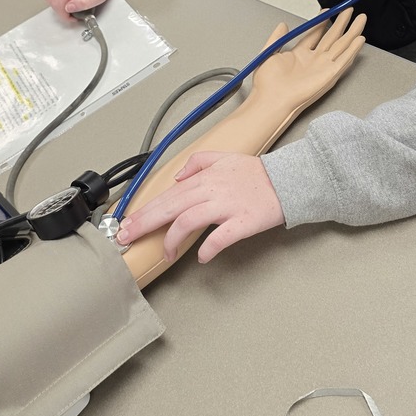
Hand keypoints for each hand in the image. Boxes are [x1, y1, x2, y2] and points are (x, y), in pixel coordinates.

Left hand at [116, 152, 284, 262]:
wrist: (289, 180)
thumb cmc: (257, 174)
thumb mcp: (225, 158)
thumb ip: (198, 162)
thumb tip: (178, 176)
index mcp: (205, 178)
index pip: (167, 195)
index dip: (144, 209)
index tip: (126, 222)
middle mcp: (211, 190)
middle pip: (170, 206)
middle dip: (145, 222)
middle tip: (127, 237)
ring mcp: (227, 207)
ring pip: (189, 221)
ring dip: (172, 239)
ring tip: (165, 253)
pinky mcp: (243, 222)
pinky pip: (220, 237)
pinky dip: (207, 248)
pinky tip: (200, 257)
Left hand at [251, 8, 366, 114]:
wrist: (271, 100)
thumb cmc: (267, 84)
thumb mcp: (268, 53)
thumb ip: (277, 38)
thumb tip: (282, 24)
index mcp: (298, 55)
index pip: (314, 34)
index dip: (321, 21)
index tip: (327, 11)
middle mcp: (313, 61)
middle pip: (331, 37)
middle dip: (341, 23)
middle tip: (348, 10)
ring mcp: (322, 68)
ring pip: (341, 45)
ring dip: (352, 32)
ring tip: (360, 19)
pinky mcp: (329, 76)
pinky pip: (344, 60)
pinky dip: (353, 50)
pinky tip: (360, 39)